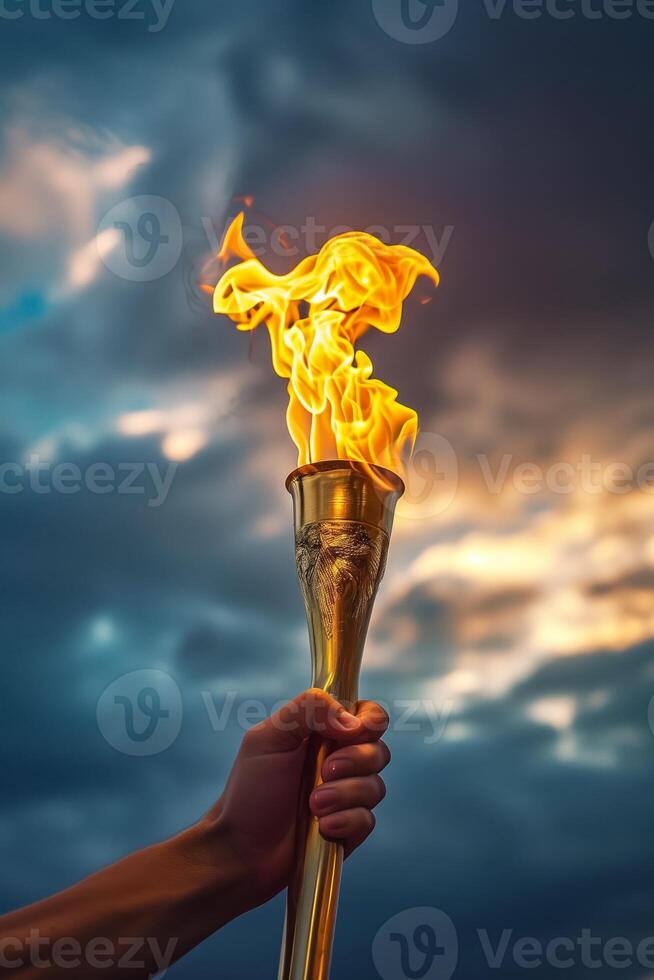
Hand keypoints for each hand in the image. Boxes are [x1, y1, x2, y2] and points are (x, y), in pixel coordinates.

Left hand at [204, 688, 389, 906]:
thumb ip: (308, 710)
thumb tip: (353, 721)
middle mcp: (339, 761)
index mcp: (322, 733)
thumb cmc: (249, 791)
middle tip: (324, 771)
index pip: (366, 714)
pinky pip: (367, 820)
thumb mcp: (268, 738)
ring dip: (344, 794)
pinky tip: (321, 828)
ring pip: (375, 786)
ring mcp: (346, 797)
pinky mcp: (349, 829)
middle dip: (355, 761)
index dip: (370, 721)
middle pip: (378, 750)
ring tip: (312, 805)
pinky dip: (345, 822)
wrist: (239, 850)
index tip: (354, 732)